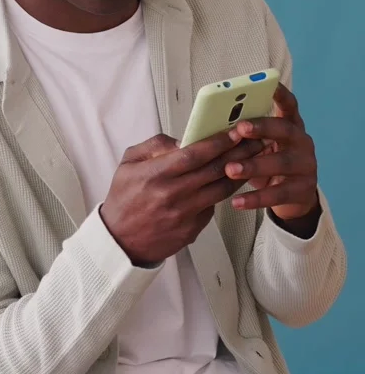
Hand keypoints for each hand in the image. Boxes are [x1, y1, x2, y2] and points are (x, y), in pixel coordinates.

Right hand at [100, 132, 262, 265]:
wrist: (119, 241)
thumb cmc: (124, 199)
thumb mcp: (128, 163)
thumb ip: (154, 146)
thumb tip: (183, 139)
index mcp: (155, 174)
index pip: (195, 154)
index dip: (218, 142)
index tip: (235, 132)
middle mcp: (172, 194)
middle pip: (214, 170)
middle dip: (238, 153)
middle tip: (254, 141)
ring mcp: (184, 214)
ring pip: (220, 190)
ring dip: (239, 173)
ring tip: (251, 160)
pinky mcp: (191, 230)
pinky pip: (213, 207)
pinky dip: (222, 193)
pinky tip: (231, 182)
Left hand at [224, 83, 318, 222]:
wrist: (293, 198)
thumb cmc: (267, 164)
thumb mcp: (258, 147)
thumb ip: (242, 138)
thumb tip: (204, 132)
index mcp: (290, 126)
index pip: (289, 105)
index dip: (280, 94)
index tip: (269, 85)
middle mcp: (302, 141)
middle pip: (284, 129)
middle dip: (262, 127)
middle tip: (240, 128)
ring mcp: (306, 165)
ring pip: (281, 163)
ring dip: (254, 165)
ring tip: (230, 170)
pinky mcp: (303, 190)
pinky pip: (278, 194)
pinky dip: (256, 198)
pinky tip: (236, 202)